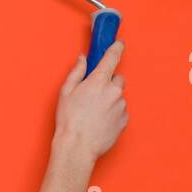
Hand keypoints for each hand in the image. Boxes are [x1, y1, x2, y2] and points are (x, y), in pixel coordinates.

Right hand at [52, 41, 128, 161]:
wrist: (78, 147)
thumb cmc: (69, 121)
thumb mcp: (66, 92)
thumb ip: (77, 72)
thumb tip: (83, 60)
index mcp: (99, 81)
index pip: (112, 57)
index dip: (116, 48)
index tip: (119, 44)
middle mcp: (114, 91)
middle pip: (117, 79)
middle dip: (108, 83)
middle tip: (94, 94)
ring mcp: (121, 106)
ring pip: (118, 96)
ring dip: (110, 100)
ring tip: (94, 113)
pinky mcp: (125, 120)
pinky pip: (121, 111)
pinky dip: (113, 113)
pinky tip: (100, 121)